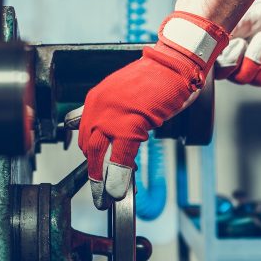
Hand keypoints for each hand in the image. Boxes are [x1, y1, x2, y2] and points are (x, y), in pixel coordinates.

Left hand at [65, 12, 228, 208]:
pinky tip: (120, 190)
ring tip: (107, 196)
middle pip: (88, 147)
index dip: (92, 155)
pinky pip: (120, 157)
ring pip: (99, 155)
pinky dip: (119, 176)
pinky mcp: (129, 126)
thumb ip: (114, 111)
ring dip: (102, 179)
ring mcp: (111, 116)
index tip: (97, 169)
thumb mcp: (125, 93)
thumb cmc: (157, 78)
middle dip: (93, 171)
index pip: (86, 133)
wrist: (174, 64)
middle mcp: (98, 107)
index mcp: (95, 100)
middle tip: (98, 190)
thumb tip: (111, 133)